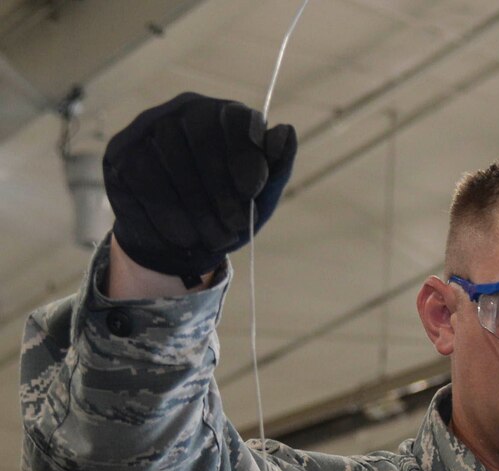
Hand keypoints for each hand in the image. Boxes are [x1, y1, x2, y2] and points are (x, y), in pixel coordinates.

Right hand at [102, 92, 296, 285]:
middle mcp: (181, 110)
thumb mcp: (259, 196)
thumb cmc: (227, 211)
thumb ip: (275, 166)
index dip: (246, 155)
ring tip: (215, 238)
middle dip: (222, 190)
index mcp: (222, 114)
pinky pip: (145, 180)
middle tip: (236, 227)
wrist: (181, 242)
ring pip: (172, 161)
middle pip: (201, 139)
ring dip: (198, 208)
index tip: (252, 192)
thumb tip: (286, 131)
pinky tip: (185, 236)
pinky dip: (169, 214)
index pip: (235, 118)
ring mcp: (146, 129)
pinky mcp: (121, 154)